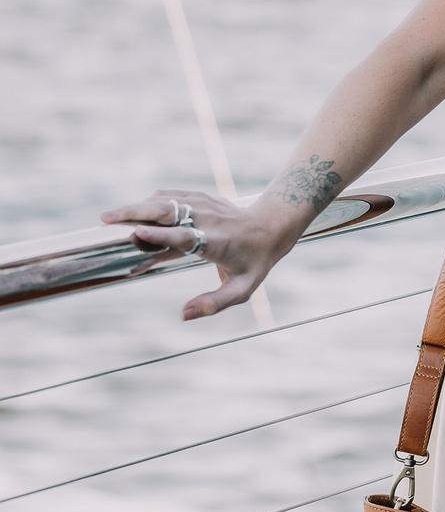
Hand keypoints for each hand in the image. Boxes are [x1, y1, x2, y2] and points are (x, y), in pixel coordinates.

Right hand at [100, 188, 296, 320]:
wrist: (271, 226)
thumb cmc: (254, 263)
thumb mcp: (242, 290)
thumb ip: (214, 303)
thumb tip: (183, 315)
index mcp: (216, 242)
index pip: (183, 236)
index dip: (159, 235)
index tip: (136, 234)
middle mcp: (207, 219)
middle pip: (167, 211)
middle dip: (135, 212)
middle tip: (105, 220)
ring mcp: (203, 204)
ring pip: (165, 200)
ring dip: (137, 206)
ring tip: (109, 217)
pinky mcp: (199, 196)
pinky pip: (170, 196)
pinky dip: (149, 202)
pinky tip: (132, 213)